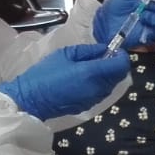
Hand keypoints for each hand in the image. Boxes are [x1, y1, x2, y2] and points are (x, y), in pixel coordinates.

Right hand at [0, 42, 131, 120]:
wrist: (32, 100)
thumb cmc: (45, 73)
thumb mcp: (65, 54)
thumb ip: (88, 51)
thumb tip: (105, 49)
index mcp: (92, 73)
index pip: (120, 65)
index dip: (122, 56)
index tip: (115, 49)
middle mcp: (98, 88)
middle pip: (119, 76)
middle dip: (116, 65)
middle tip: (104, 56)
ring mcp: (95, 99)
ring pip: (112, 85)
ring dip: (109, 75)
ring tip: (94, 66)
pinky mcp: (90, 106)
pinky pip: (102, 92)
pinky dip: (101, 83)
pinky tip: (87, 78)